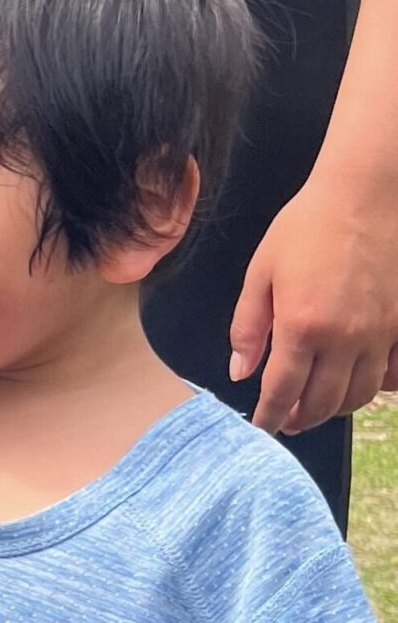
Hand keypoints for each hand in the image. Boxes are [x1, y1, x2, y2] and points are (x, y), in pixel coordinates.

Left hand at [230, 173, 397, 434]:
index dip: (270, 415)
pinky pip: (395, 374)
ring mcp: (381, 333)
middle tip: (288, 422)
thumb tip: (240, 371)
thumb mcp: (261, 274)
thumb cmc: (307, 227)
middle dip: (301, 419)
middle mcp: (345, 338)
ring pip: (360, 394)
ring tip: (317, 408)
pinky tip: (359, 384)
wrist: (366, 196)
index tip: (263, 426)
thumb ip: (248, 327)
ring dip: (335, 409)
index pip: (282, 390)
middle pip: (323, 402)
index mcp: (302, 326)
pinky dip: (377, 388)